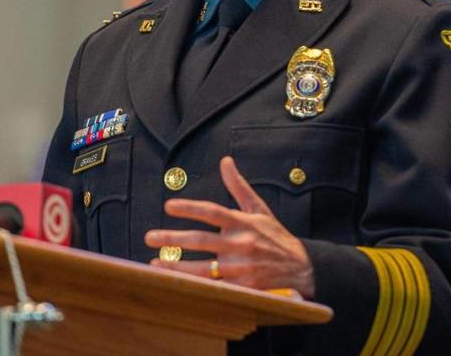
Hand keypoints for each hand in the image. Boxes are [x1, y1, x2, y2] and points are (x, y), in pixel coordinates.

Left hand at [144, 156, 314, 298]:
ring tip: (155, 263)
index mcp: (243, 223)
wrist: (302, 268)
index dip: (190, 208)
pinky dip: (195, 286)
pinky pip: (214, 288)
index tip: (168, 205)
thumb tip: (225, 161)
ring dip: (176, 266)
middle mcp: (241, 244)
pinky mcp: (243, 288)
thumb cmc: (275, 237)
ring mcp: (242, 268)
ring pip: (203, 268)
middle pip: (201, 240)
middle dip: (173, 238)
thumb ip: (239, 187)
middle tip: (149, 236)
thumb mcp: (259, 209)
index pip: (212, 212)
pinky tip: (176, 285)